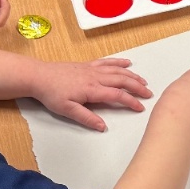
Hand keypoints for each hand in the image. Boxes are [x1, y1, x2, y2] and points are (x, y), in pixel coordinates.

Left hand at [28, 57, 151, 131]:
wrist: (40, 76)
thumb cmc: (52, 94)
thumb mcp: (67, 110)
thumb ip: (86, 118)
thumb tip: (103, 126)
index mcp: (92, 90)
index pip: (117, 96)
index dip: (131, 101)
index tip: (141, 107)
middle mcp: (95, 77)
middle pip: (122, 81)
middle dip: (137, 87)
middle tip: (149, 94)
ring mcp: (92, 69)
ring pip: (117, 71)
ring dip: (132, 76)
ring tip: (143, 81)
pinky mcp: (88, 65)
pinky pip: (107, 62)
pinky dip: (119, 62)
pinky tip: (127, 63)